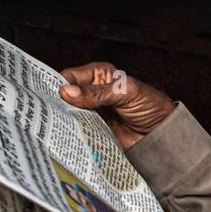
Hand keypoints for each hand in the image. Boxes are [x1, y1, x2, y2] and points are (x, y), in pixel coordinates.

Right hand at [58, 62, 175, 148]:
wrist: (162, 132)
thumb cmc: (151, 105)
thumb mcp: (126, 92)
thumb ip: (97, 93)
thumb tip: (67, 91)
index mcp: (99, 75)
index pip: (70, 76)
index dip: (58, 84)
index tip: (48, 96)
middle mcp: (92, 91)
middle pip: (65, 96)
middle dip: (57, 104)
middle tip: (47, 114)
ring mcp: (91, 111)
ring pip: (68, 114)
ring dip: (63, 120)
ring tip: (53, 127)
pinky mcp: (93, 128)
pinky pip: (77, 130)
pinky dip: (72, 133)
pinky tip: (66, 136)